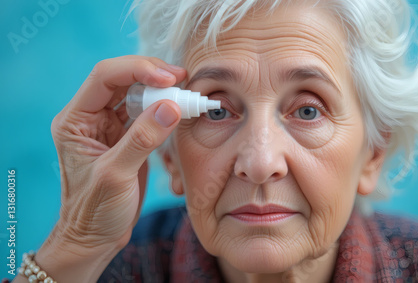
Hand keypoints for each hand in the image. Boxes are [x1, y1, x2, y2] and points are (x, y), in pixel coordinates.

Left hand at [34, 56, 184, 281]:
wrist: (95, 237)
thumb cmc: (95, 211)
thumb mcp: (116, 175)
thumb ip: (142, 139)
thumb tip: (171, 106)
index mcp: (76, 120)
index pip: (104, 77)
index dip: (137, 69)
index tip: (169, 78)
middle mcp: (91, 117)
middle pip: (122, 79)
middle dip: (153, 75)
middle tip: (182, 79)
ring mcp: (111, 126)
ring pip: (136, 93)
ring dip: (161, 90)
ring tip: (185, 92)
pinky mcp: (128, 137)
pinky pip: (147, 112)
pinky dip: (164, 108)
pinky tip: (180, 108)